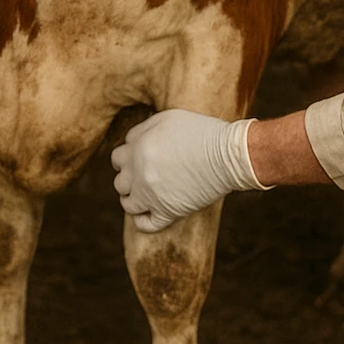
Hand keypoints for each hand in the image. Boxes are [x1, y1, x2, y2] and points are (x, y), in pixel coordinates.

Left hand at [111, 109, 267, 231]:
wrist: (226, 155)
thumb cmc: (201, 132)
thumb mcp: (166, 119)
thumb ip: (143, 130)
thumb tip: (131, 141)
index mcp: (138, 149)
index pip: (117, 158)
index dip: (126, 159)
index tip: (135, 161)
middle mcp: (139, 173)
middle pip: (119, 181)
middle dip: (128, 179)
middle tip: (141, 178)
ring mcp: (152, 195)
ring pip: (127, 203)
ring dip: (133, 199)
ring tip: (143, 196)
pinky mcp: (168, 212)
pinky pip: (144, 225)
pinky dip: (142, 221)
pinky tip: (147, 215)